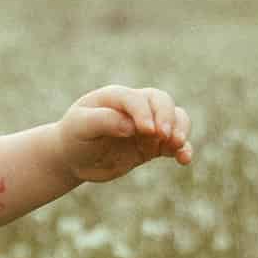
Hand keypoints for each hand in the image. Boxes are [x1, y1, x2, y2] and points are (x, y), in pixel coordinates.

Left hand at [57, 85, 193, 183]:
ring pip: (175, 118)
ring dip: (180, 129)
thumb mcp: (80, 127)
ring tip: (176, 146)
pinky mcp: (154, 145)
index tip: (146, 131)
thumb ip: (104, 121)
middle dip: (167, 117)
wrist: (74, 158)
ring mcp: (147, 125)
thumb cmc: (74, 137)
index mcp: (116, 97)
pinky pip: (176, 143)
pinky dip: (184, 148)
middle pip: (162, 101)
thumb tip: (131, 127)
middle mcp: (135, 107)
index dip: (144, 112)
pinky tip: (184, 159)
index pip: (137, 99)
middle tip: (164, 136)